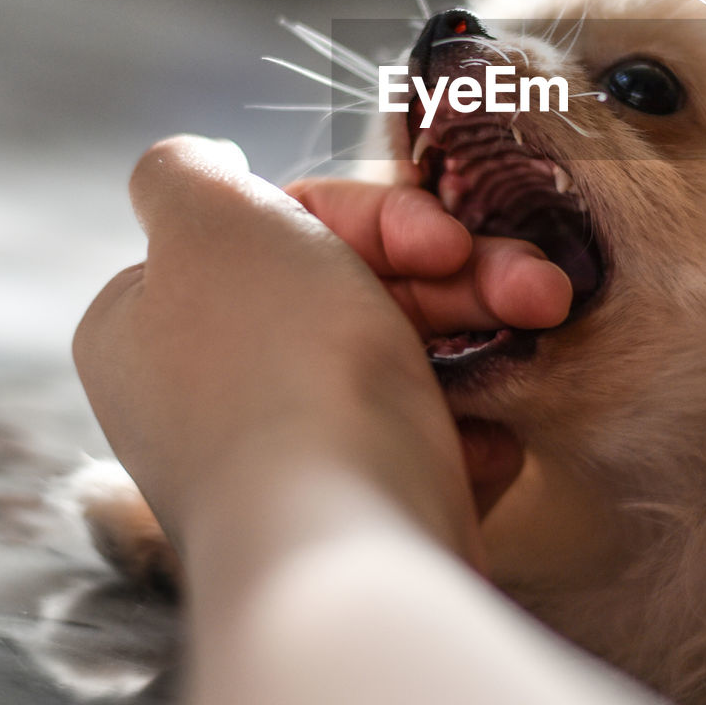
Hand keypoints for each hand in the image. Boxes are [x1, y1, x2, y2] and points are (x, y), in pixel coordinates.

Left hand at [73, 137, 569, 569]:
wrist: (343, 539)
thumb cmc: (279, 363)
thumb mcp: (209, 219)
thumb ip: (181, 172)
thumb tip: (198, 165)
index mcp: (160, 322)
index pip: (284, 232)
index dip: (377, 220)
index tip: (442, 238)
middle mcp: (213, 391)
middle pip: (354, 288)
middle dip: (456, 273)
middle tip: (535, 286)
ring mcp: (287, 460)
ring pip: (401, 356)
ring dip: (483, 325)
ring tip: (545, 321)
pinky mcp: (352, 516)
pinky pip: (419, 442)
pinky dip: (461, 427)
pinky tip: (483, 441)